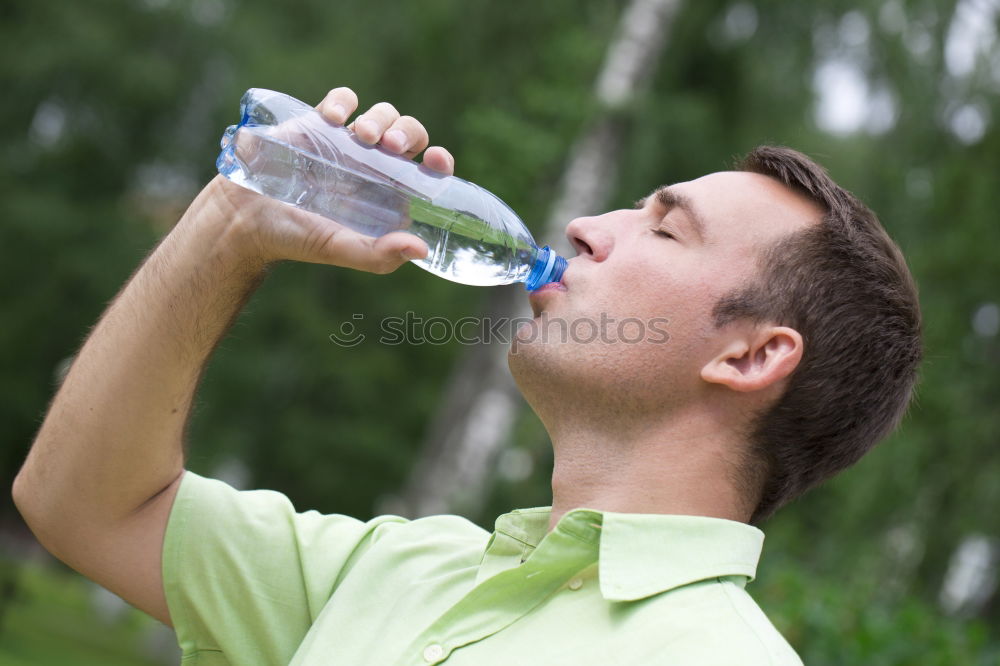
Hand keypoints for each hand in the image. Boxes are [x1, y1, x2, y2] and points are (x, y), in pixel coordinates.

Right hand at [208, 86, 454, 273]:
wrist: (246, 218)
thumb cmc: (296, 238)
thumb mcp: (339, 249)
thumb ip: (378, 255)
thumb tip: (421, 250)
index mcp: (389, 194)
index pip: (427, 171)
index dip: (438, 162)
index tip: (436, 159)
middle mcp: (374, 165)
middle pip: (409, 134)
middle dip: (408, 132)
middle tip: (390, 146)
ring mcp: (348, 142)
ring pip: (382, 114)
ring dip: (380, 119)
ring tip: (363, 136)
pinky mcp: (320, 122)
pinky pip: (343, 100)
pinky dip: (344, 102)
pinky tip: (335, 119)